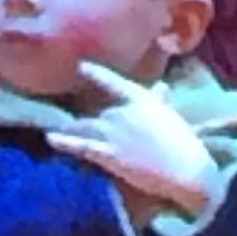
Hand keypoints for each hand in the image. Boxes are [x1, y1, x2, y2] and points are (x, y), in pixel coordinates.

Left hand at [46, 63, 219, 220]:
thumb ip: (159, 100)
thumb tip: (161, 86)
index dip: (95, 74)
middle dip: (85, 118)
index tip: (80, 66)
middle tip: (70, 119)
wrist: (185, 169)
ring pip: (83, 126)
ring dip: (71, 128)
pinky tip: (50, 138)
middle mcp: (121, 111)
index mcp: (140, 98)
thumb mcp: (169, 115)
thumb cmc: (183, 142)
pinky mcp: (106, 153)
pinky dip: (63, 141)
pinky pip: (79, 145)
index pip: (112, 82)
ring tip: (56, 129)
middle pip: (95, 111)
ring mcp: (112, 132)